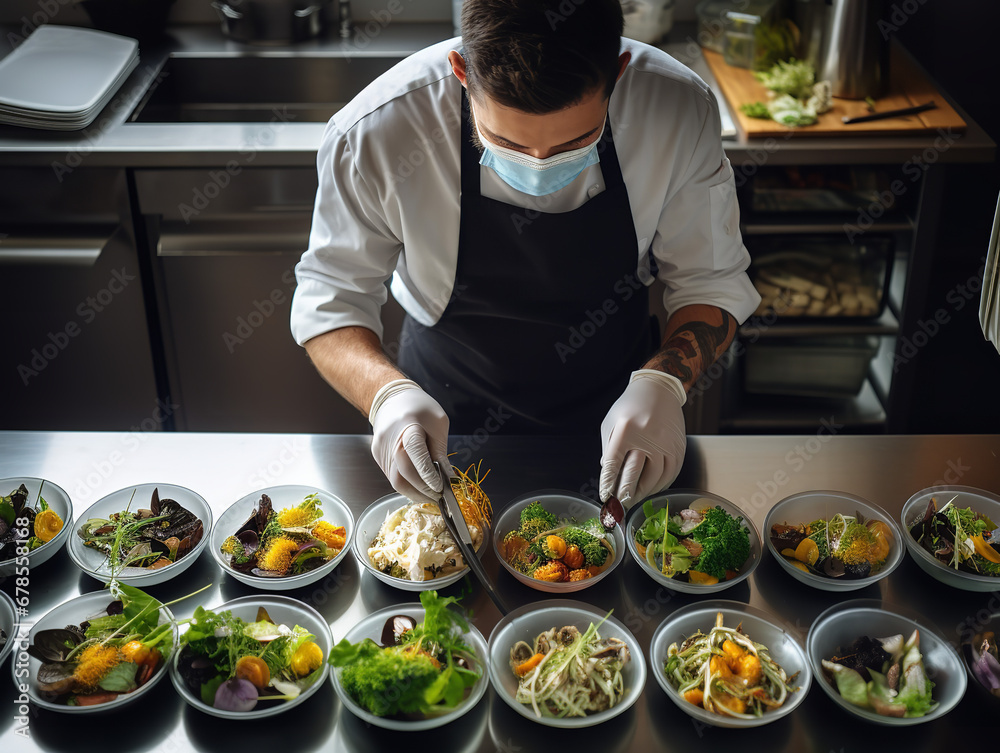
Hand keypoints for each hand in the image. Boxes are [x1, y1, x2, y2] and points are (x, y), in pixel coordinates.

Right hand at [370, 379, 452, 503]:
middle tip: (439, 496)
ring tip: (430, 495)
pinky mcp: (378, 457)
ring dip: (415, 492)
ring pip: (395, 481)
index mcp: (408, 426)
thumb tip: (446, 476)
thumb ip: (440, 450)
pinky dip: (407, 485)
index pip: (416, 453)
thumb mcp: (438, 422)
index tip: (441, 486)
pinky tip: (419, 486)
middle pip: (403, 473)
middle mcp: (390, 440)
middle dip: (423, 489)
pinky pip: (392, 477)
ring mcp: (381, 450)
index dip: (428, 473)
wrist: (392, 398)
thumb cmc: (419, 408)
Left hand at [599, 370, 686, 505]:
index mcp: (626, 429)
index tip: (605, 496)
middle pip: (635, 473)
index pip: (614, 463)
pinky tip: (652, 489)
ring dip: (644, 492)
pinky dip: (661, 485)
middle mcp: (647, 436)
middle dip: (625, 493)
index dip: (608, 483)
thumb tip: (608, 472)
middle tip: (619, 505)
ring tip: (634, 498)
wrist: (659, 389)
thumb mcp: (612, 422)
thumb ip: (609, 448)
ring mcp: (666, 442)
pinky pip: (671, 473)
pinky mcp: (678, 446)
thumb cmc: (631, 406)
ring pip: (656, 477)